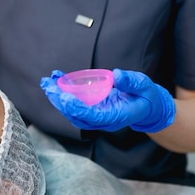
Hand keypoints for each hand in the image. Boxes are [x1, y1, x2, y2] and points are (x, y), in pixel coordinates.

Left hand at [40, 69, 174, 132]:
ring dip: (59, 98)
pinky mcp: (93, 108)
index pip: (94, 117)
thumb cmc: (146, 96)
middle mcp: (104, 120)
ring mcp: (97, 115)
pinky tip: (57, 78)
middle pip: (78, 116)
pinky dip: (65, 92)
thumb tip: (116, 74)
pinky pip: (76, 103)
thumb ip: (131, 82)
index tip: (65, 97)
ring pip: (73, 111)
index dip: (78, 108)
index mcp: (117, 116)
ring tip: (47, 82)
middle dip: (61, 102)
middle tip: (49, 87)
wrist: (147, 107)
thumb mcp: (144, 86)